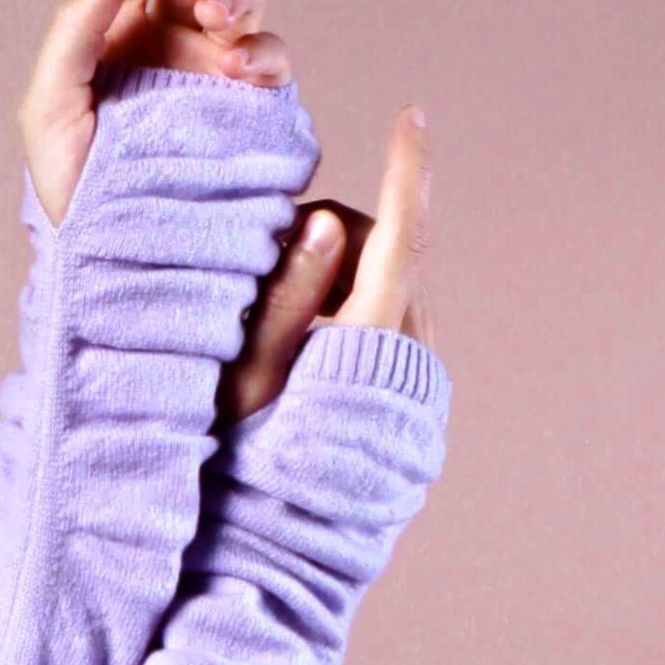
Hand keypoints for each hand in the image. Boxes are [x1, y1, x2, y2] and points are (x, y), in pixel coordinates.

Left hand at [16, 0, 292, 233]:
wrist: (115, 251)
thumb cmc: (70, 184)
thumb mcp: (49, 106)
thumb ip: (75, 29)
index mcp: (118, 24)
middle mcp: (171, 35)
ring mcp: (213, 67)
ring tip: (217, 25)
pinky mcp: (250, 106)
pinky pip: (272, 59)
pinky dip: (266, 51)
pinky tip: (244, 68)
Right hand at [215, 107, 435, 430]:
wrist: (286, 547)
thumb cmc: (247, 462)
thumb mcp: (250, 373)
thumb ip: (286, 294)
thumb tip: (321, 218)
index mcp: (373, 339)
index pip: (404, 236)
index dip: (409, 172)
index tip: (413, 118)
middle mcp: (409, 352)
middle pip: (384, 248)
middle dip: (330, 235)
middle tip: (263, 272)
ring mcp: (416, 374)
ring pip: (387, 281)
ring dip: (337, 274)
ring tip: (278, 322)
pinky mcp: (410, 393)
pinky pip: (386, 318)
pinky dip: (348, 306)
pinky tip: (304, 349)